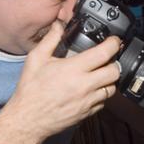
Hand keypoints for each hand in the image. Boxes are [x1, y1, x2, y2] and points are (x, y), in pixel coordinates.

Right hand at [2, 22, 120, 141]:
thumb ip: (50, 40)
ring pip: (112, 88)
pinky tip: (91, 90)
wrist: (28, 119)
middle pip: (115, 71)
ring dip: (109, 80)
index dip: (113, 44)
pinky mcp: (87, 113)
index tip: (113, 41)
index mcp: (74, 69)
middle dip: (114, 62)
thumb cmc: (30, 90)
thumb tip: (59, 25)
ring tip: (99, 75)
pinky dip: (101, 94)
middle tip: (107, 59)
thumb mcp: (36, 59)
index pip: (104, 53)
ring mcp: (88, 101)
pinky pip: (104, 102)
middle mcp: (85, 85)